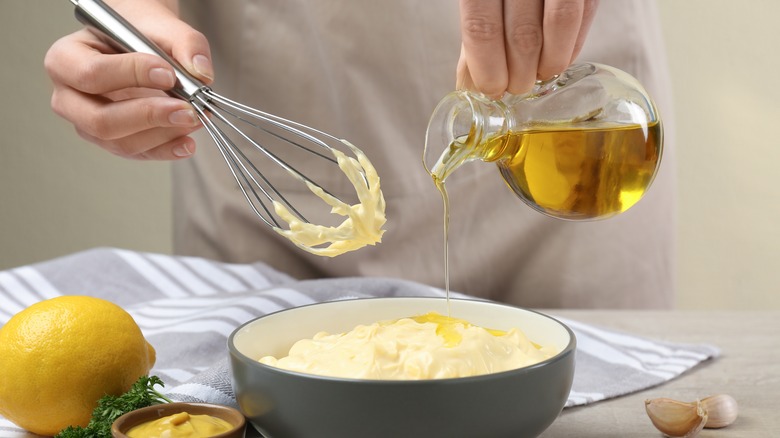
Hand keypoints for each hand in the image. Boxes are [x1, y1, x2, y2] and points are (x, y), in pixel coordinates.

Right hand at [44, 1, 213, 159]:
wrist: (142, 47)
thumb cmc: (140, 34)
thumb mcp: (162, 27)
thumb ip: (185, 43)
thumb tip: (201, 72)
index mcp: (66, 59)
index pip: (92, 74)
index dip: (132, 75)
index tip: (168, 73)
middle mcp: (70, 97)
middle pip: (100, 120)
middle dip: (148, 116)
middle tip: (185, 109)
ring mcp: (88, 124)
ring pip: (120, 142)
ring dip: (162, 134)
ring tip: (193, 119)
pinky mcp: (112, 142)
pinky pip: (138, 154)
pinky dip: (166, 150)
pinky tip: (187, 143)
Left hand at [456, 0, 598, 97]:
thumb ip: (479, 33)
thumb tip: (469, 85)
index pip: (482, 27)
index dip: (487, 66)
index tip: (491, 88)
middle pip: (522, 33)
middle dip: (520, 73)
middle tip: (517, 87)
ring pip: (559, 25)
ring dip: (548, 63)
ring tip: (538, 75)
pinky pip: (583, 15)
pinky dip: (571, 46)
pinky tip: (558, 58)